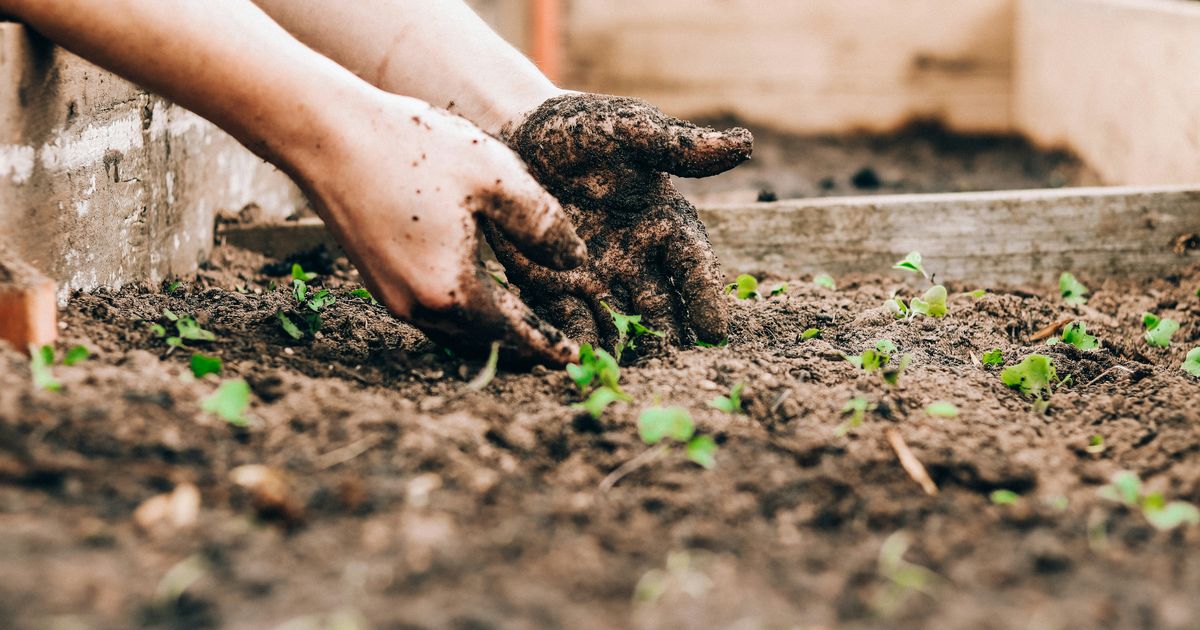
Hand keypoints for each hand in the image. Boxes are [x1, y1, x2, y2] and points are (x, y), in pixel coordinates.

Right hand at [294, 92, 586, 364]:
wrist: (327, 134)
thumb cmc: (413, 148)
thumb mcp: (496, 176)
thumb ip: (543, 224)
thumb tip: (575, 261)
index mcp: (451, 290)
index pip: (513, 332)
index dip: (547, 345)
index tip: (572, 359)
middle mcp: (417, 306)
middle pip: (483, 341)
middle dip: (521, 346)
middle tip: (555, 349)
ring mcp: (391, 296)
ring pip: (454, 331)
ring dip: (491, 333)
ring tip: (524, 328)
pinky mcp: (377, 280)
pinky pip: (432, 312)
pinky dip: (463, 314)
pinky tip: (479, 295)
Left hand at [488, 93, 751, 350]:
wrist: (515, 133)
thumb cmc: (581, 128)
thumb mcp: (629, 129)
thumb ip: (679, 146)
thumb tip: (744, 144)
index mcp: (664, 223)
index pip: (693, 266)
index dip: (705, 297)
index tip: (715, 331)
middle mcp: (637, 258)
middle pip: (661, 307)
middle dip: (669, 339)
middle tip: (676, 371)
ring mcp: (597, 277)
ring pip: (619, 323)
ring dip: (626, 350)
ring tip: (630, 378)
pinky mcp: (554, 286)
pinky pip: (569, 320)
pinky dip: (577, 342)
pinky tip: (579, 363)